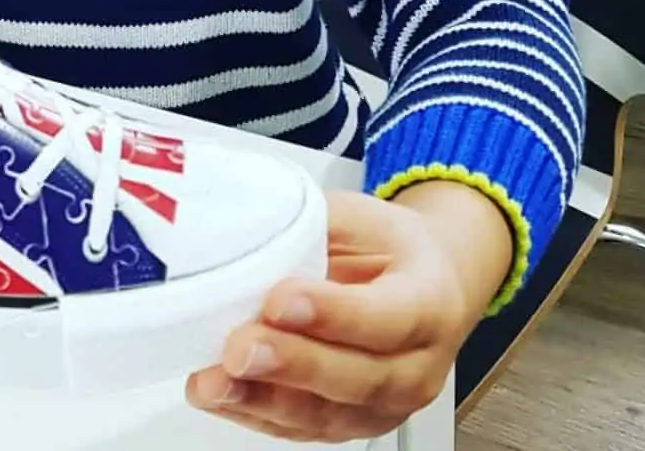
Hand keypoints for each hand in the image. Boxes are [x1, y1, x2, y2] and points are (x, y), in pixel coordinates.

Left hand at [186, 182, 513, 442]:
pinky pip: (305, 428)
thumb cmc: (388, 247)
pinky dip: (258, 414)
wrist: (427, 283)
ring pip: (329, 415)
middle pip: (358, 378)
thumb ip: (311, 225)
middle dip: (292, 366)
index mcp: (429, 301)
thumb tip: (243, 224)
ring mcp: (387, 403)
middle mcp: (417, 365)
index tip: (278, 301)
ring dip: (264, 401)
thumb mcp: (359, 217)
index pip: (386, 316)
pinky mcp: (353, 421)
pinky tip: (222, 395)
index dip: (332, 314)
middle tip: (240, 349)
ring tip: (215, 383)